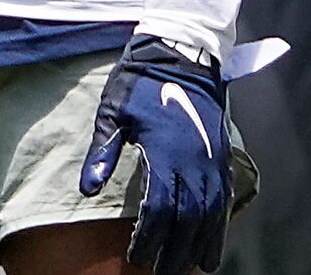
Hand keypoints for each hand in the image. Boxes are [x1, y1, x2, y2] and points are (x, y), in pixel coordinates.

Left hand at [80, 35, 232, 274]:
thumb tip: (87, 188)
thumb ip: (102, 153)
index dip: (148, 237)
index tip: (136, 257)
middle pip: (187, 220)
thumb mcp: (112, 113)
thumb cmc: (139, 83)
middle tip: (158, 272)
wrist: (180, 56)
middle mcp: (195, 164)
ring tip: (189, 268)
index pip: (158, 209)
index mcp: (165, 154)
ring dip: (200, 245)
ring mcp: (213, 163)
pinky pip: (223, 203)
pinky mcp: (222, 160)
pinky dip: (219, 228)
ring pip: (210, 216)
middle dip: (173, 250)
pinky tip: (212, 245)